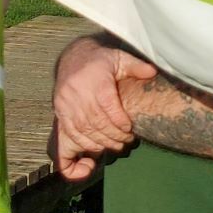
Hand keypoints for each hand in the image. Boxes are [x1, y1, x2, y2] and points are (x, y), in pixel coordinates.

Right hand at [50, 36, 155, 181]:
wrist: (72, 58)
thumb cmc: (100, 61)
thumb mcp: (119, 58)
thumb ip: (136, 66)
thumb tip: (153, 72)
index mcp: (94, 79)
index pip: (107, 105)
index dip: (120, 122)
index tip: (129, 128)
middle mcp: (77, 94)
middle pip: (96, 122)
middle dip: (114, 136)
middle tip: (126, 141)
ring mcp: (65, 106)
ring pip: (83, 132)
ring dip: (101, 144)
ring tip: (116, 145)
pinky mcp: (59, 114)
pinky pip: (69, 137)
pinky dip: (82, 147)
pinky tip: (93, 153)